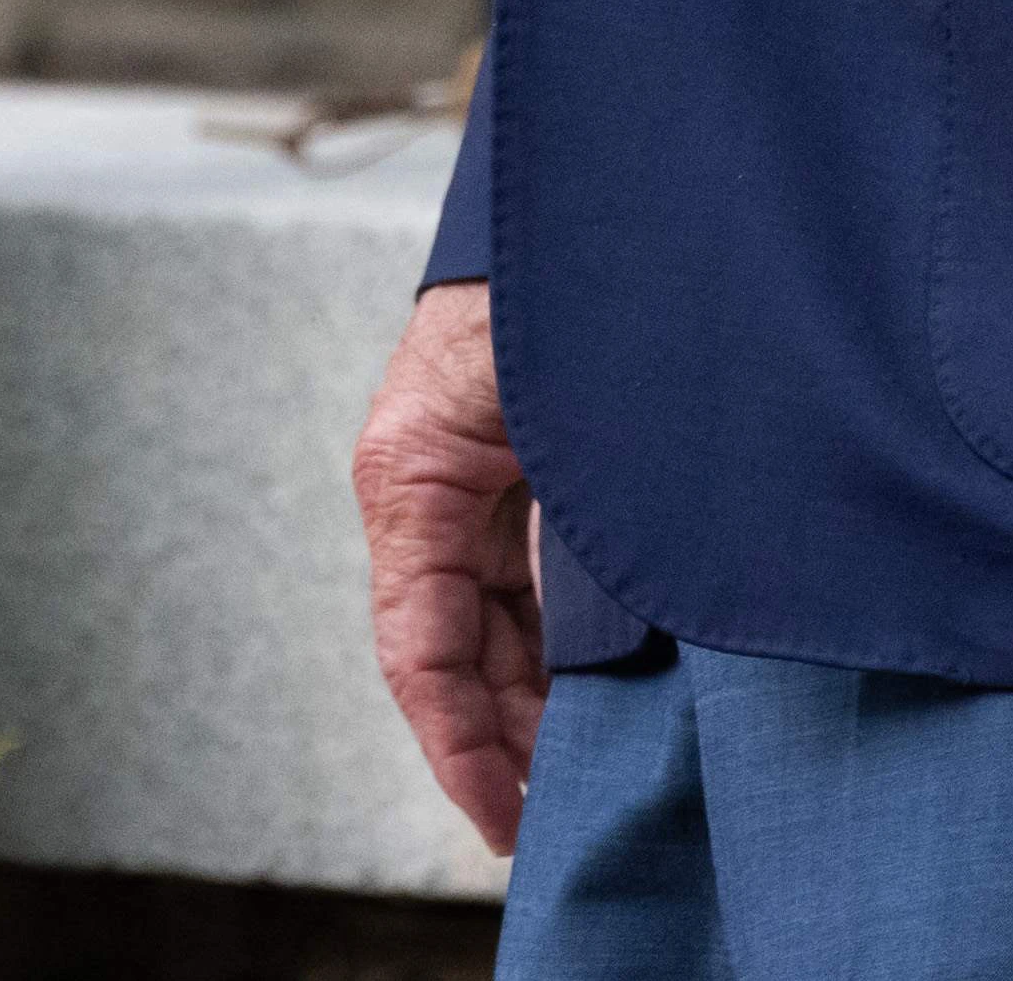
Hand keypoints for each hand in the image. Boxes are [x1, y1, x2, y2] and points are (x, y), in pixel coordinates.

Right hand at [351, 278, 546, 855]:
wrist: (596, 189)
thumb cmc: (565, 284)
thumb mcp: (562, 421)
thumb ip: (565, 536)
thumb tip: (594, 655)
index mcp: (410, 479)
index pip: (419, 653)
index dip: (461, 749)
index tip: (505, 822)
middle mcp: (426, 492)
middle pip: (454, 652)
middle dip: (506, 738)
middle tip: (563, 812)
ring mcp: (464, 484)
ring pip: (488, 625)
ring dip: (533, 698)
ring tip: (589, 768)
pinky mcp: (504, 476)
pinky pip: (515, 582)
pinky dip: (552, 642)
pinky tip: (601, 689)